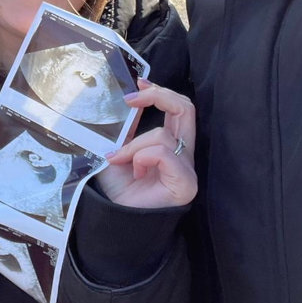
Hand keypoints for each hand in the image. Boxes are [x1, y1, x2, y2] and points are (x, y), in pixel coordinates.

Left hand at [97, 80, 196, 208]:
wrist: (114, 219)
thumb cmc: (118, 188)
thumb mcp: (119, 147)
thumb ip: (128, 127)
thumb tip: (129, 99)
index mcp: (172, 144)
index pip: (180, 107)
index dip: (160, 91)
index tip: (137, 83)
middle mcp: (185, 155)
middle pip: (186, 109)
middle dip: (158, 96)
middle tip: (130, 99)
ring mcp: (187, 169)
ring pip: (163, 135)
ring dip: (134, 144)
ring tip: (120, 160)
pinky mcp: (186, 184)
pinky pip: (164, 153)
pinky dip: (142, 157)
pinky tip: (134, 172)